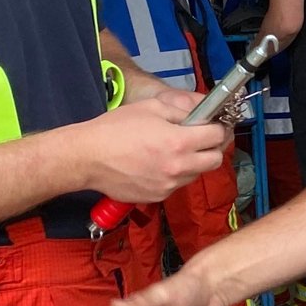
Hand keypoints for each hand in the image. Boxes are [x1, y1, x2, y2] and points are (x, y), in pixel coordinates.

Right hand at [76, 90, 225, 201]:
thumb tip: (203, 115)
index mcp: (179, 142)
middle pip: (215, 160)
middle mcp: (178, 167)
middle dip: (212, 148)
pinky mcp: (157, 197)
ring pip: (196, 174)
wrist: (86, 157)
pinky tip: (158, 164)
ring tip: (173, 151)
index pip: (218, 137)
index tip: (214, 125)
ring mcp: (169, 185)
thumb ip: (183, 111)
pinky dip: (175, 175)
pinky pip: (177, 185)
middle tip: (200, 139)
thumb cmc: (115, 128)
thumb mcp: (152, 108)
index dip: (219, 128)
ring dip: (193, 162)